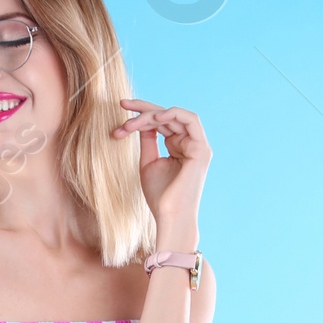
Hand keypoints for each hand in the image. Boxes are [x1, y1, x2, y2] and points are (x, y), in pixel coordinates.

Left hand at [113, 100, 209, 244]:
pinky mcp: (201, 148)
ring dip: (151, 114)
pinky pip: (189, 119)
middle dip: (143, 110)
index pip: (162, 123)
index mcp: (181, 147)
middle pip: (167, 115)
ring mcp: (199, 145)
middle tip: (122, 106)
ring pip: (174, 115)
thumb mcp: (148, 162)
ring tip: (131, 121)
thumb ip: (148, 140)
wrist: (169, 217)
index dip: (141, 116)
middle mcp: (192, 144)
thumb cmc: (160, 196)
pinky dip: (172, 113)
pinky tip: (153, 117)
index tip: (120, 116)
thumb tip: (141, 122)